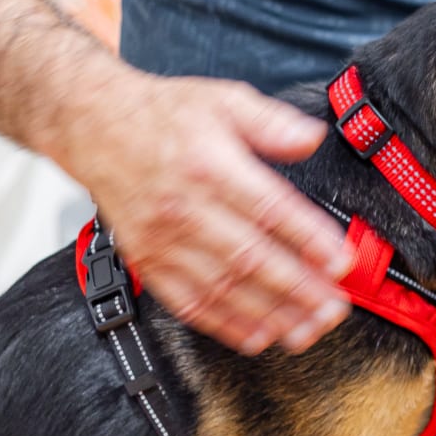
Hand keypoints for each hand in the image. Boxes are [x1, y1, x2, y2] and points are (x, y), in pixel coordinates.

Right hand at [56, 75, 351, 354]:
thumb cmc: (163, 114)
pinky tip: (259, 336)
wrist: (94, 124)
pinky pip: (189, 302)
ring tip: (308, 329)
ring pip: (223, 288)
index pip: (270, 209)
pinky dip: (225, 325)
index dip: (310, 240)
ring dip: (270, 314)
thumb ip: (273, 121)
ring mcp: (163, 239)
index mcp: (210, 165)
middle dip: (299, 288)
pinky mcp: (147, 260)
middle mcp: (185, 207)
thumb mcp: (224, 98)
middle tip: (334, 308)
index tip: (342, 263)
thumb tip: (312, 137)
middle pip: (251, 257)